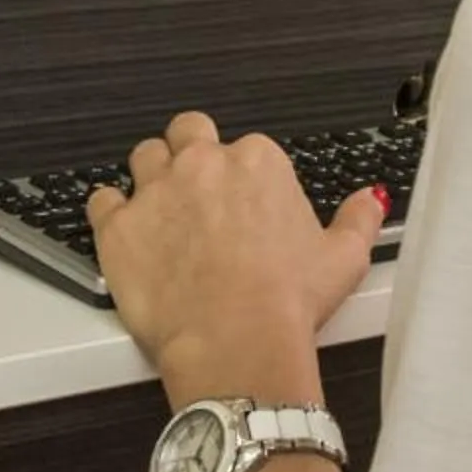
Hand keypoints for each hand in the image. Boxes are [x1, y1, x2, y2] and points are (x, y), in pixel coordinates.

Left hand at [87, 112, 387, 407]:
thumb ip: (359, 218)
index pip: (244, 147)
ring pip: (143, 157)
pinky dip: (110, 212)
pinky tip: (126, 233)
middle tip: (197, 190)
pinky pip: (101, 200)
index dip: (241, 176)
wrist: (236, 340)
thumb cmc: (287, 301)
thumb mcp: (344, 258)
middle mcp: (203, 164)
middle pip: (187, 131)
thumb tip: (371, 199)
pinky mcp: (118, 227)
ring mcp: (156, 192)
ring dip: (151, 176)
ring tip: (160, 211)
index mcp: (258, 162)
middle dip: (190, 152)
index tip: (244, 204)